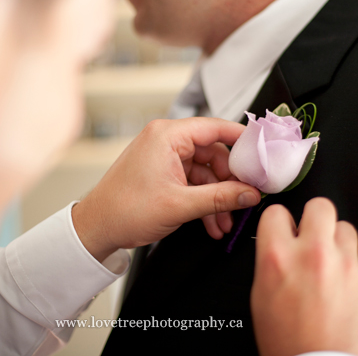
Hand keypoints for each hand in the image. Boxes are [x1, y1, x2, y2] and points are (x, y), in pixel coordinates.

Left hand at [72, 118, 260, 261]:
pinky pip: (193, 182)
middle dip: (230, 181)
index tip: (262, 154)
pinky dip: (204, 200)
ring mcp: (164, 157)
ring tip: (226, 221)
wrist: (95, 229)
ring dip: (218, 197)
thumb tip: (250, 193)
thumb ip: (221, 198)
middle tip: (246, 198)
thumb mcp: (180, 205)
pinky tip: (212, 222)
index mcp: (167, 135)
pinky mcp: (163, 172)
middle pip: (213, 153)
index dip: (243, 140)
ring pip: (205, 171)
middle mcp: (166, 140)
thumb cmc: (124, 210)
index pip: (216, 127)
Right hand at [251, 198, 357, 355]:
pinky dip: (350, 273)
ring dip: (336, 243)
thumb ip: (271, 262)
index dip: (279, 223)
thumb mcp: (261, 297)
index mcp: (278, 258)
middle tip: (311, 235)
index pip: (277, 212)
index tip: (284, 231)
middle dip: (314, 219)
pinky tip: (341, 293)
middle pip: (320, 206)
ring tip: (329, 265)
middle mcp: (313, 255)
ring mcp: (345, 266)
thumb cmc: (288, 344)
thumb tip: (280, 246)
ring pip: (345, 229)